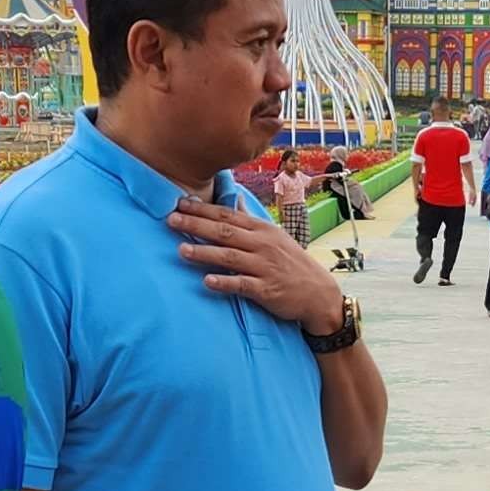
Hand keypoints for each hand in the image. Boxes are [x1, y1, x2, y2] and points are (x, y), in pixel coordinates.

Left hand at [170, 199, 342, 336]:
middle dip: (197, 225)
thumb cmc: (291, 263)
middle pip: (225, 232)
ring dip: (205, 253)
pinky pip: (242, 285)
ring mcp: (264, 267)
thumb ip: (250, 219)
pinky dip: (224, 282)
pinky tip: (206, 281)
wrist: (318, 293)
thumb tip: (234, 197)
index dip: (203, 209)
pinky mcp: (266, 290)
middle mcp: (262, 245)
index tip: (179, 203)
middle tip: (171, 219)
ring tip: (181, 250)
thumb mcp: (274, 236)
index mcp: (261, 230)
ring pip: (230, 257)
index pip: (227, 215)